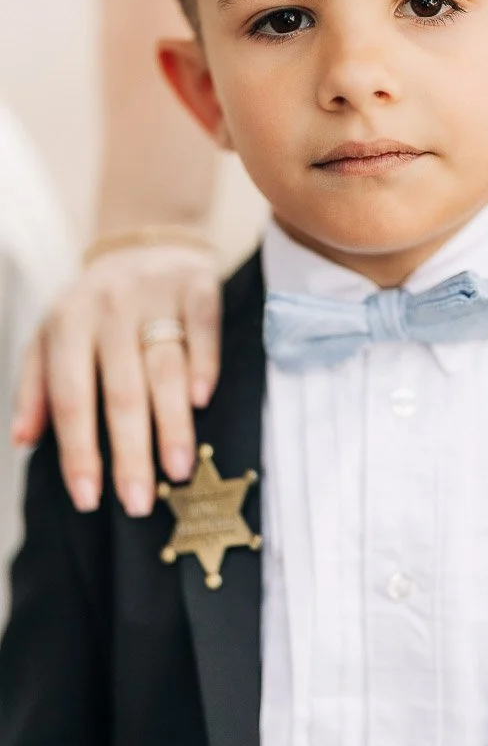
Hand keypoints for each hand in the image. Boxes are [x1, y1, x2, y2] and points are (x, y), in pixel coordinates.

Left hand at [11, 242, 220, 516]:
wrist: (143, 243)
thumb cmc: (92, 306)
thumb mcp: (50, 336)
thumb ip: (34, 387)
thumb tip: (24, 440)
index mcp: (66, 323)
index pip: (70, 396)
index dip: (78, 450)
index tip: (88, 499)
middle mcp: (109, 307)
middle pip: (121, 390)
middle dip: (130, 451)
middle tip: (138, 502)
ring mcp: (156, 294)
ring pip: (165, 366)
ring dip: (172, 422)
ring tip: (176, 470)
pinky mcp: (198, 285)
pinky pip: (203, 328)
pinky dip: (204, 364)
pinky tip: (202, 401)